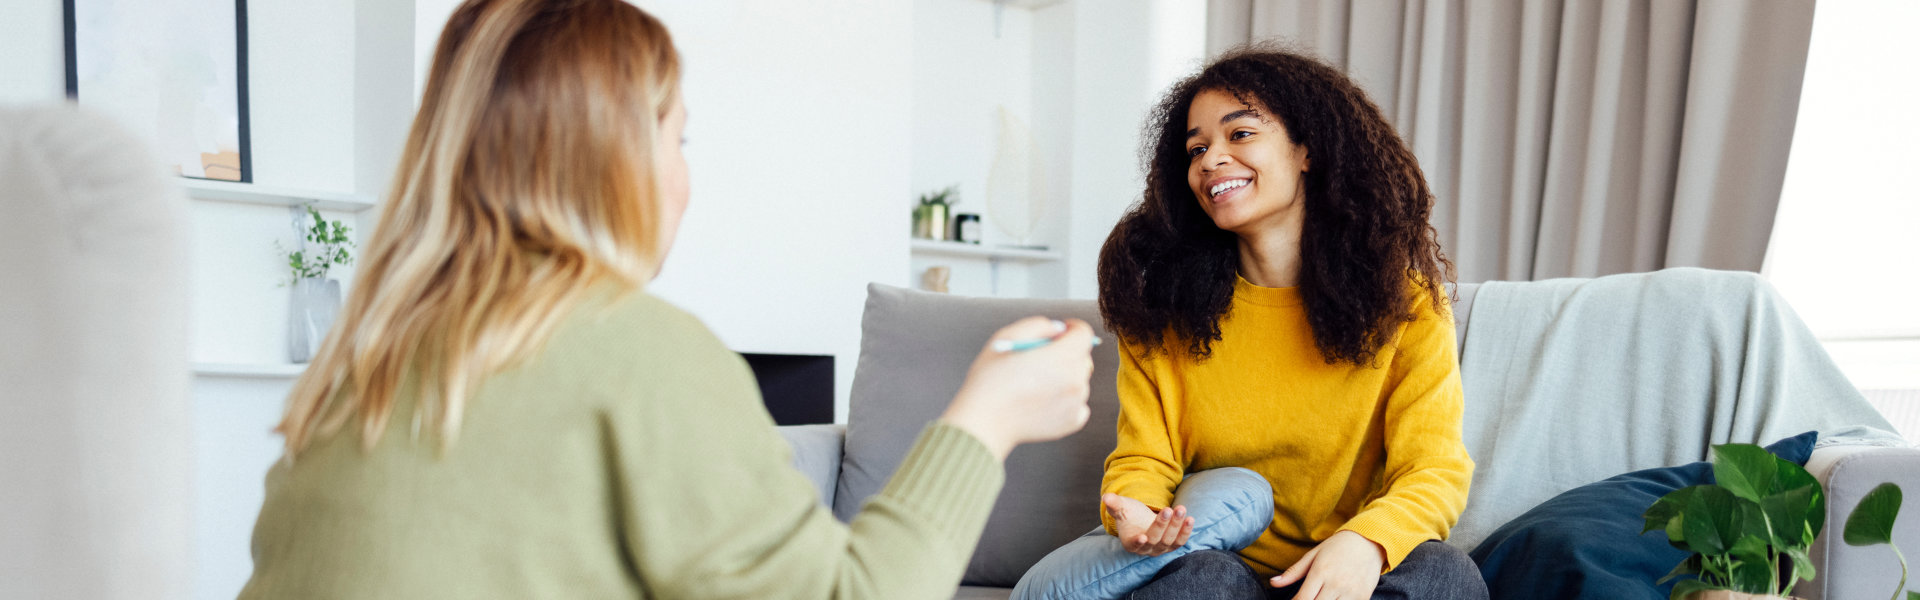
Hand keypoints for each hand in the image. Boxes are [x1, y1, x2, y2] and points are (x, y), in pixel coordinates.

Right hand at [940, 317, 1096, 459]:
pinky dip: (1065, 400)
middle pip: (1082, 357)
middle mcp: (1074, 380)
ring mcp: (1075, 403)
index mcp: (1060, 357)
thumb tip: (1057, 329)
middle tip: (1041, 360)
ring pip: (1080, 380)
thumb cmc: (990, 381)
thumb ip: (1037, 325)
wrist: (984, 422)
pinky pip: (1078, 403)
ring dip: (1065, 377)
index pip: (1084, 334)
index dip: (1072, 329)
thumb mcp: (1005, 337)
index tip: (1062, 332)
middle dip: (1066, 354)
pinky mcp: (1072, 421)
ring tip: (1036, 384)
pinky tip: (1043, 401)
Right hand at [1102, 493, 1192, 555]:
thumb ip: (1114, 504)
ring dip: (1177, 525)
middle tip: (1168, 509)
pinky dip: (1186, 531)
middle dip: (1162, 524)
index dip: (1138, 542)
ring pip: (1170, 540)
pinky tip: (1190, 519)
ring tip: (1181, 509)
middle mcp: (1146, 549)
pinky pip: (1180, 541)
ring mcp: (1160, 549)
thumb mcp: (1121, 507)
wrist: (1142, 520)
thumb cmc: (1130, 514)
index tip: (1143, 537)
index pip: (1135, 545)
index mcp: (1130, 543)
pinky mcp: (1172, 545)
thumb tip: (1106, 497)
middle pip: (1155, 540)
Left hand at [1269, 530, 1384, 599]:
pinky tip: (1332, 599)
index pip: (1302, 599)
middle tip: (1306, 599)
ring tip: (1319, 598)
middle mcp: (1336, 583)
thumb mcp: (1313, 555)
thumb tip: (1273, 583)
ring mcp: (1351, 592)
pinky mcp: (1363, 597)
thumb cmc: (1338, 547)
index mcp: (1320, 572)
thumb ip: (1293, 572)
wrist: (1369, 541)